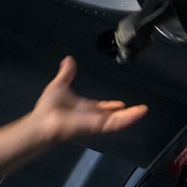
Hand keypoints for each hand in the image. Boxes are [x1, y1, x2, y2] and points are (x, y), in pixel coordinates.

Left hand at [30, 57, 147, 142]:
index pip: (101, 108)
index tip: (121, 103)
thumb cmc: (48, 107)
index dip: (111, 106)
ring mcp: (96, 122)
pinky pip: (115, 123)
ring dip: (130, 116)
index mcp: (84, 109)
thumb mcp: (59, 85)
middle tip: (140, 110)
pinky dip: (127, 119)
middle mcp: (91, 117)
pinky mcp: (98, 126)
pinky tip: (138, 113)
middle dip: (125, 114)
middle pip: (112, 116)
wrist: (42, 122)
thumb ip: (66, 74)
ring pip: (117, 121)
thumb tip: (68, 60)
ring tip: (143, 110)